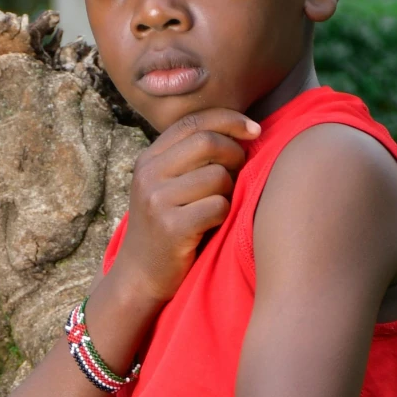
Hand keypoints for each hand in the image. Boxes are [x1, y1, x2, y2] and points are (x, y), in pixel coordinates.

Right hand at [111, 109, 260, 305]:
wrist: (140, 276)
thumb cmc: (168, 228)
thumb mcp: (167, 186)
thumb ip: (191, 159)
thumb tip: (242, 131)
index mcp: (149, 159)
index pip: (193, 121)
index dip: (228, 120)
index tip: (255, 130)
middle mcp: (149, 175)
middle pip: (208, 142)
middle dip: (235, 154)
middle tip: (240, 172)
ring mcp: (157, 201)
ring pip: (218, 176)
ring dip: (230, 191)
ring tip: (219, 206)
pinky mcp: (172, 227)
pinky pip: (219, 207)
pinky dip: (226, 215)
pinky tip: (214, 225)